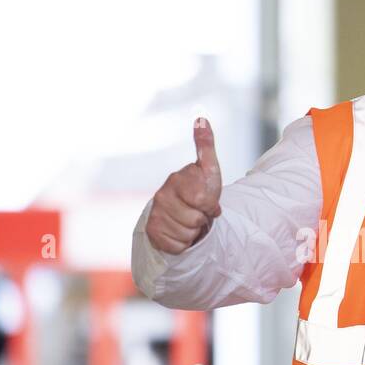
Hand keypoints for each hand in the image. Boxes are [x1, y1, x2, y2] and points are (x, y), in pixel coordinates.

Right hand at [146, 117, 223, 253]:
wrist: (181, 213)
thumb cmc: (198, 190)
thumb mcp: (208, 169)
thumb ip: (205, 145)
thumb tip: (201, 118)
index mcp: (176, 179)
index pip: (204, 203)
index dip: (211, 206)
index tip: (207, 201)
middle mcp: (161, 196)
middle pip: (196, 221)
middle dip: (202, 220)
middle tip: (197, 213)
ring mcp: (155, 214)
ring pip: (187, 235)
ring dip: (193, 233)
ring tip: (188, 222)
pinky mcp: (152, 233)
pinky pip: (177, 246)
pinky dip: (183, 244)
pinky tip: (179, 233)